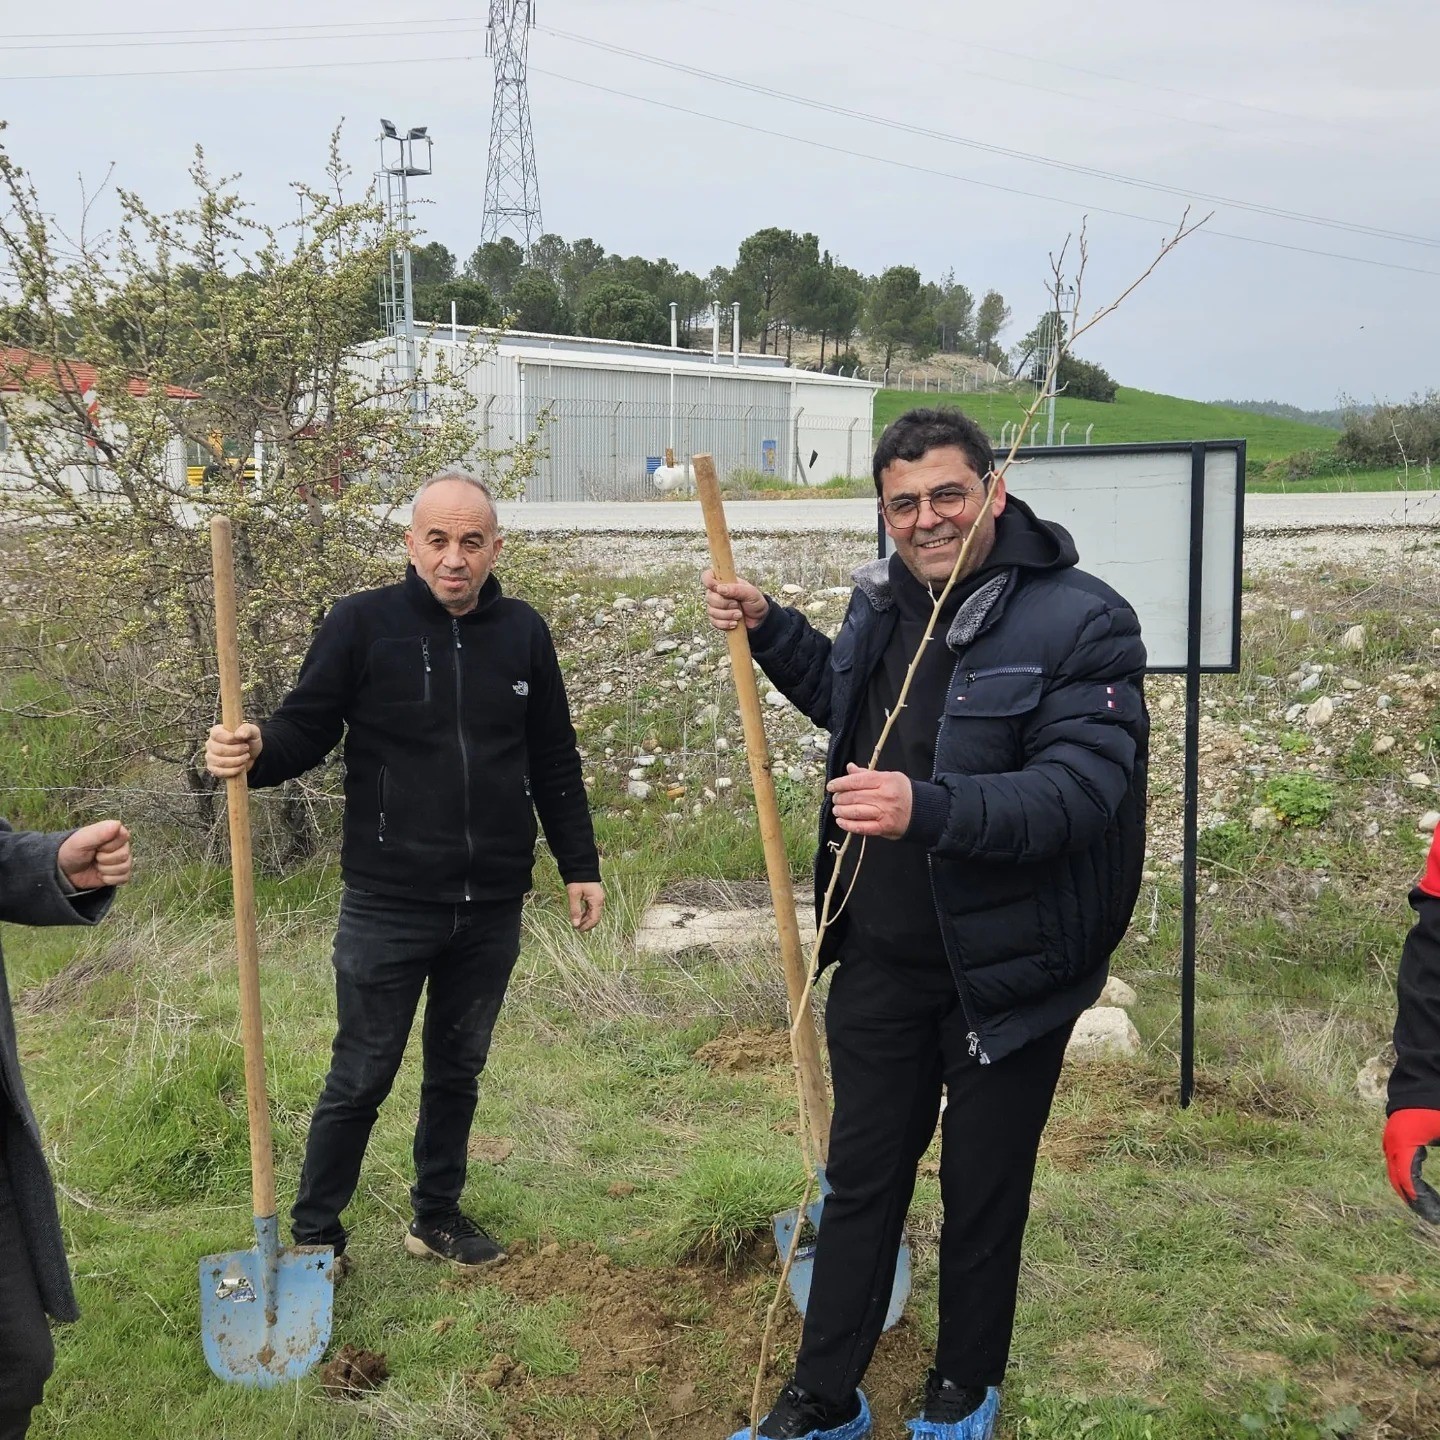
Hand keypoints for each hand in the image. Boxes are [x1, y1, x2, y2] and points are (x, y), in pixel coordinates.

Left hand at [57, 820, 131, 889]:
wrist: (66, 871)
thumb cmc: (72, 852)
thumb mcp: (81, 841)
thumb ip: (99, 832)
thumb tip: (118, 824)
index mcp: (114, 832)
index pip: (124, 837)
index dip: (108, 845)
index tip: (95, 846)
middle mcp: (122, 845)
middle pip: (124, 855)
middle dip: (104, 859)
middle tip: (93, 857)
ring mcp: (123, 860)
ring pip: (124, 867)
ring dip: (105, 870)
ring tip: (95, 865)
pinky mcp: (121, 873)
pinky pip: (124, 878)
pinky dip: (109, 879)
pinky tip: (100, 874)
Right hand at [206, 722, 261, 778]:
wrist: (251, 755)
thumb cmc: (249, 740)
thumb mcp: (253, 732)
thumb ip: (247, 729)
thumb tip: (239, 734)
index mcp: (216, 731)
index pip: (217, 735)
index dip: (230, 739)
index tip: (243, 741)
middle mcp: (210, 743)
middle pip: (219, 750)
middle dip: (237, 751)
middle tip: (247, 749)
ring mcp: (210, 756)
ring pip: (220, 762)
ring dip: (237, 761)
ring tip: (246, 757)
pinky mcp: (213, 768)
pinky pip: (220, 772)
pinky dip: (234, 770)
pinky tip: (241, 766)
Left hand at [567, 881, 604, 932]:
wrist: (581, 867)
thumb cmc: (577, 880)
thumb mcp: (574, 895)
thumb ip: (575, 910)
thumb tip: (575, 924)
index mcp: (597, 900)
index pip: (594, 919)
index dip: (587, 926)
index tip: (578, 930)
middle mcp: (600, 901)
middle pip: (595, 917)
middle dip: (587, 924)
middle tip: (576, 928)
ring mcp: (598, 899)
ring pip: (594, 914)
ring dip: (586, 920)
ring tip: (576, 923)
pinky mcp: (595, 897)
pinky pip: (592, 909)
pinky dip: (586, 914)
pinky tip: (579, 915)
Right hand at [702, 568, 767, 632]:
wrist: (759, 619)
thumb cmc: (755, 602)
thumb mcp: (750, 592)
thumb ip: (736, 589)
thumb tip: (720, 588)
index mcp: (724, 582)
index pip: (707, 576)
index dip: (708, 581)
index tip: (718, 588)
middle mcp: (717, 593)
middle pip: (709, 597)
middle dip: (725, 604)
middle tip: (737, 604)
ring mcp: (716, 606)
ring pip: (711, 611)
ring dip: (727, 615)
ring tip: (739, 615)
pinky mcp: (717, 619)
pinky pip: (714, 622)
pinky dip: (725, 624)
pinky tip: (734, 623)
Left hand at [826, 763, 912, 838]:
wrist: (922, 811)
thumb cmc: (903, 791)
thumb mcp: (889, 777)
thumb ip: (867, 774)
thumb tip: (849, 768)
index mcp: (885, 781)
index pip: (857, 780)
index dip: (841, 783)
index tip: (831, 786)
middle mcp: (884, 796)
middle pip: (854, 796)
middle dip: (840, 798)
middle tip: (835, 798)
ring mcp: (884, 813)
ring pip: (855, 812)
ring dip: (841, 811)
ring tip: (836, 809)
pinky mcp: (884, 828)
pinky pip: (862, 827)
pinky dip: (848, 825)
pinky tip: (841, 822)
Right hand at [1383, 1108, 1439, 1222]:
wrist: (1423, 1080)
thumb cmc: (1436, 1107)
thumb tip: (1439, 1195)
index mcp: (1403, 1145)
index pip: (1408, 1180)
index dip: (1421, 1201)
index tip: (1434, 1216)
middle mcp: (1392, 1144)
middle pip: (1397, 1179)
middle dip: (1413, 1199)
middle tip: (1431, 1216)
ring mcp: (1391, 1139)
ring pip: (1395, 1172)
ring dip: (1409, 1189)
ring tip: (1426, 1205)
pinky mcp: (1396, 1135)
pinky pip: (1398, 1162)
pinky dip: (1407, 1177)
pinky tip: (1420, 1185)